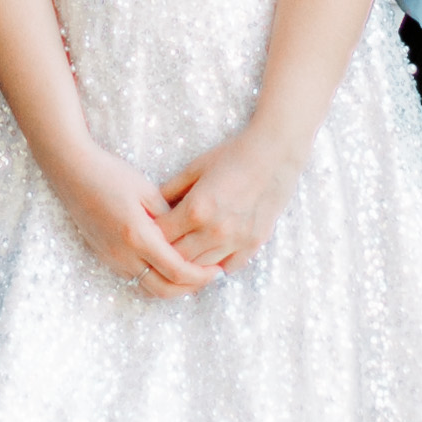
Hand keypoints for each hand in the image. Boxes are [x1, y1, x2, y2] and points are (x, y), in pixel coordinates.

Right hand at [53, 145, 216, 299]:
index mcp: (138, 236)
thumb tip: (188, 236)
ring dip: (171, 286)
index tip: (217, 270)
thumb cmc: (111, 175)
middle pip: (163, 290)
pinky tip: (167, 265)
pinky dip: (154, 279)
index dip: (201, 276)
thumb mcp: (147, 190)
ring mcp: (111, 259)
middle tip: (208, 277)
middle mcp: (123, 254)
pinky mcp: (105, 257)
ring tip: (191, 273)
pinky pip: (134, 278)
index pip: (176, 271)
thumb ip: (170, 217)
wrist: (73, 173)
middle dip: (190, 288)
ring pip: (147, 288)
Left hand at [159, 131, 301, 279]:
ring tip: (182, 254)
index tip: (147, 231)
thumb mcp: (195, 167)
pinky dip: (215, 265)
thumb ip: (171, 190)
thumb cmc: (233, 155)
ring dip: (189, 263)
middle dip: (165, 253)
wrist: (275, 153)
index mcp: (196, 209)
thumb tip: (150, 207)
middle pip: (178, 257)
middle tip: (160, 246)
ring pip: (201, 268)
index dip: (150, 235)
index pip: (161, 236)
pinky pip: (227, 267)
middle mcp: (215, 230)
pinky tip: (209, 254)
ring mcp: (236, 240)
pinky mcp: (253, 244)